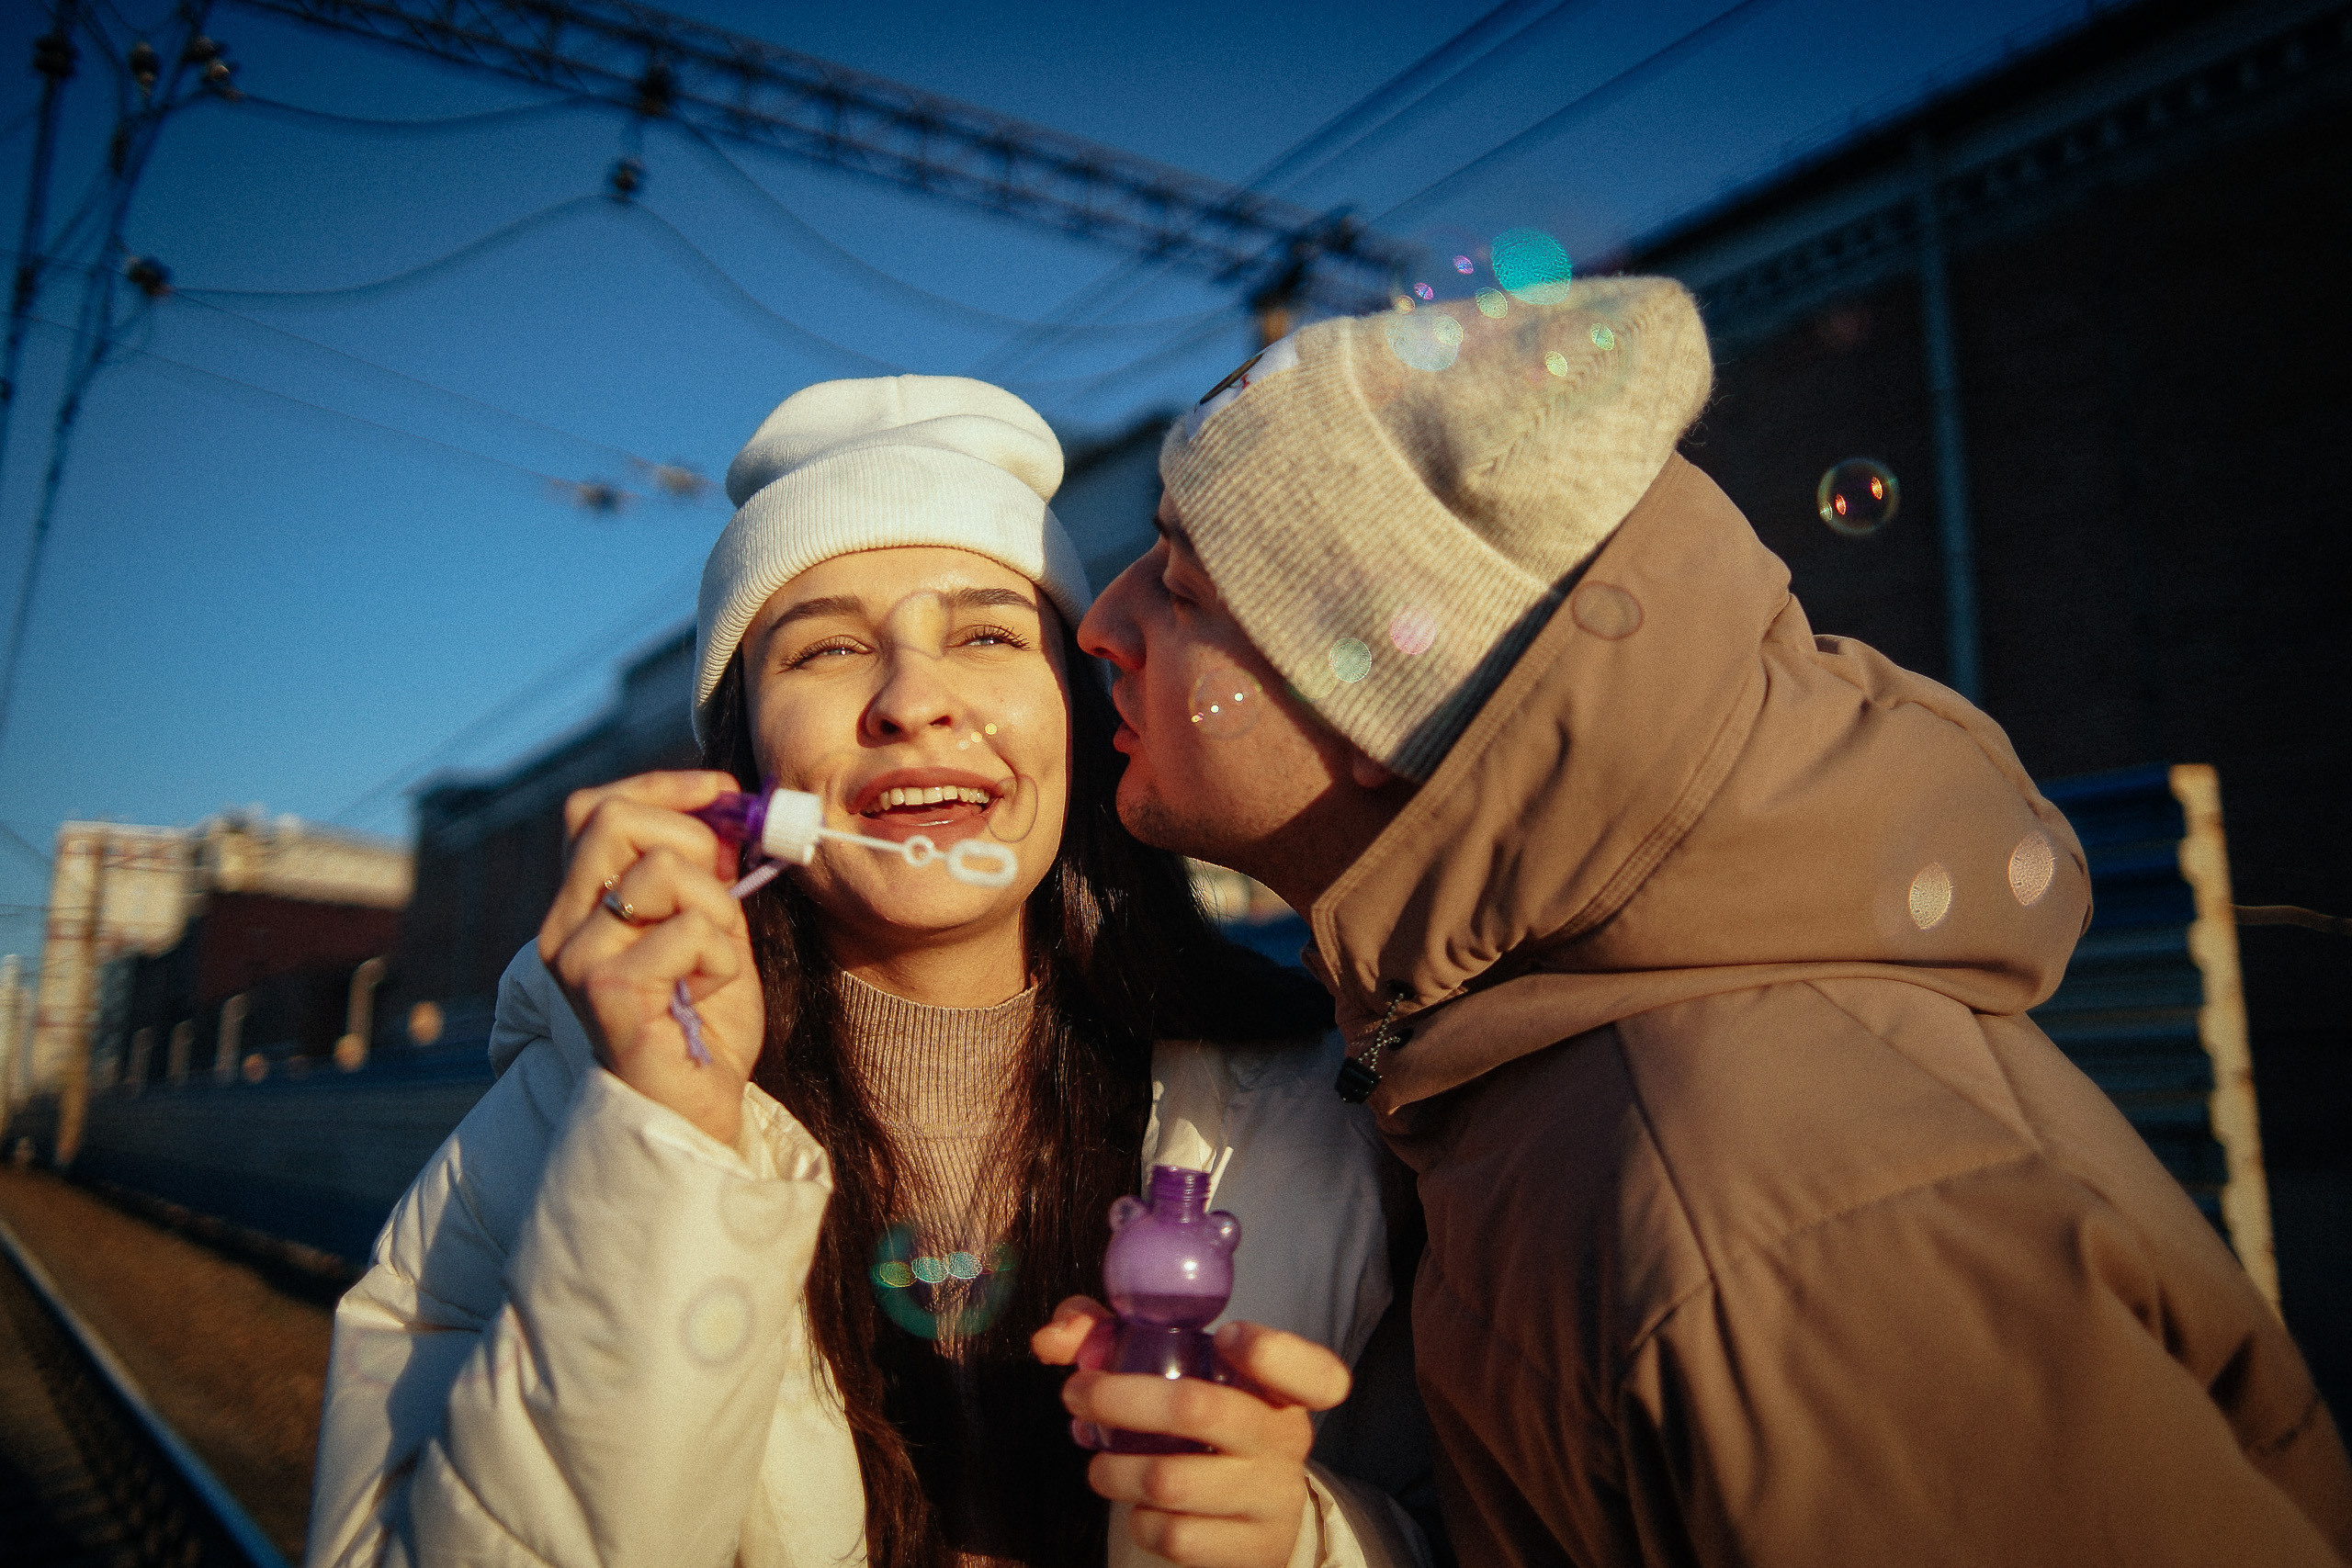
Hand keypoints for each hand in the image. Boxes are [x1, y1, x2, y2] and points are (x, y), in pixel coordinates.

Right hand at [540, 771, 764, 1145]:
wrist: (694, 1112)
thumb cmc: (703, 1022)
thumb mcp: (710, 927)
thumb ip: (708, 872)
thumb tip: (727, 805)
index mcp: (580, 907)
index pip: (594, 809)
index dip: (662, 786)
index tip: (722, 794)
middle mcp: (562, 929)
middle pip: (611, 819)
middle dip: (691, 837)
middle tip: (721, 888)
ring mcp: (576, 960)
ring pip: (661, 871)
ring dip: (717, 906)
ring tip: (715, 958)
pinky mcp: (606, 992)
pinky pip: (690, 930)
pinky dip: (724, 957)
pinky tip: (710, 993)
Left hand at [1035, 1297, 1350, 1567]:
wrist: (1254, 1520)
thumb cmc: (1206, 1428)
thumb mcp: (1181, 1375)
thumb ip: (1113, 1336)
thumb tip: (1052, 1338)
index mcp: (1281, 1390)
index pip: (1313, 1372)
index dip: (1270, 1350)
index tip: (1225, 1338)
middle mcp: (1285, 1441)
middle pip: (1195, 1409)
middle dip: (1118, 1398)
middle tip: (1075, 1393)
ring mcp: (1270, 1501)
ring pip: (1169, 1481)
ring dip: (1112, 1471)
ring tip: (1097, 1465)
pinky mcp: (1250, 1552)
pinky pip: (1175, 1536)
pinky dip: (1140, 1521)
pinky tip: (1139, 1508)